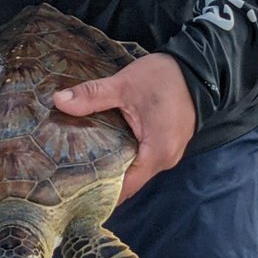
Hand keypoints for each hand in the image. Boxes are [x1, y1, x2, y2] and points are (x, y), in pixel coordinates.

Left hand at [53, 52, 195, 201]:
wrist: (199, 67)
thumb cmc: (165, 78)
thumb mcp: (125, 85)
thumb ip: (92, 95)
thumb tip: (58, 101)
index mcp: (156, 153)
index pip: (123, 187)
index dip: (98, 190)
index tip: (71, 187)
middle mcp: (165, 160)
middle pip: (128, 180)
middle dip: (100, 176)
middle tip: (68, 172)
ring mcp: (168, 152)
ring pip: (135, 168)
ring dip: (112, 164)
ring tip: (80, 160)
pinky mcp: (168, 142)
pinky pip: (142, 156)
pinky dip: (124, 153)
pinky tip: (104, 144)